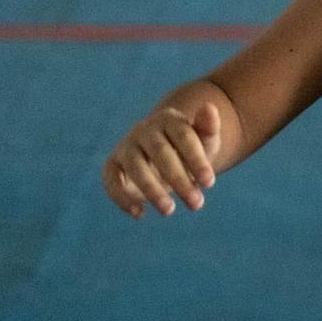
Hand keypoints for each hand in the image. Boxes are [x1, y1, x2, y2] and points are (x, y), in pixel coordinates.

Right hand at [103, 101, 220, 218]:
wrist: (167, 158)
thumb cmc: (190, 151)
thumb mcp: (206, 141)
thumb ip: (209, 127)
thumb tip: (209, 106)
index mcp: (169, 119)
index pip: (184, 137)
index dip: (197, 160)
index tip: (210, 183)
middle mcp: (144, 129)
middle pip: (161, 153)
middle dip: (179, 180)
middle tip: (196, 204)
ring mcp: (126, 146)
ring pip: (135, 167)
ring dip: (152, 190)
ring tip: (169, 210)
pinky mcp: (112, 165)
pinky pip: (111, 179)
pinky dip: (121, 197)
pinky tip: (138, 213)